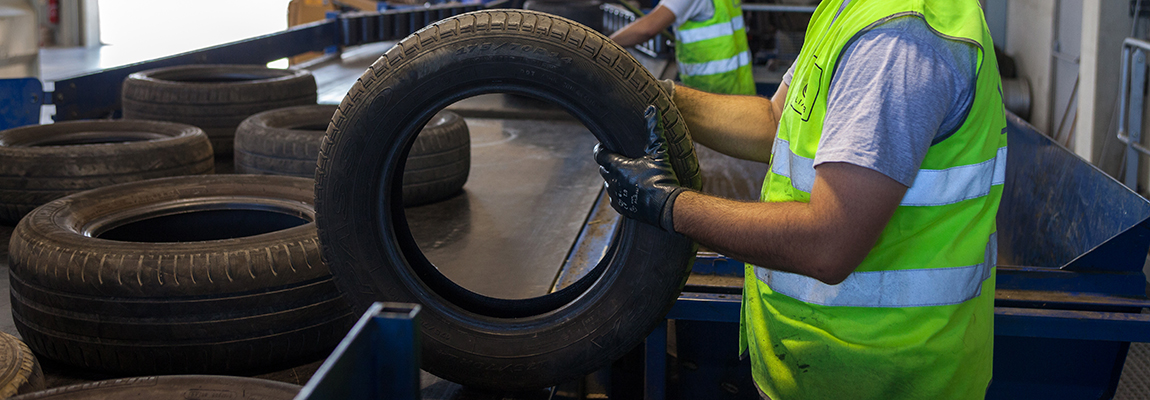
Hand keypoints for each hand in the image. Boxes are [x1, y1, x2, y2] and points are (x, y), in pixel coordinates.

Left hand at [593, 105, 686, 231]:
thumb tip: (652, 109)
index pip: (599, 154)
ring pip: (608, 183)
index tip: (604, 145)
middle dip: (608, 162)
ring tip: (626, 174)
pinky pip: (614, 198)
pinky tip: (630, 190)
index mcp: (617, 166)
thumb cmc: (662, 177)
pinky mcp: (621, 208)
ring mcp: (616, 196)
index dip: (600, 148)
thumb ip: (653, 130)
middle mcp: (612, 181)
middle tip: (619, 157)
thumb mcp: (659, 152)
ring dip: (614, 178)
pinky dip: (619, 193)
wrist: (666, 207)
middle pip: (603, 168)